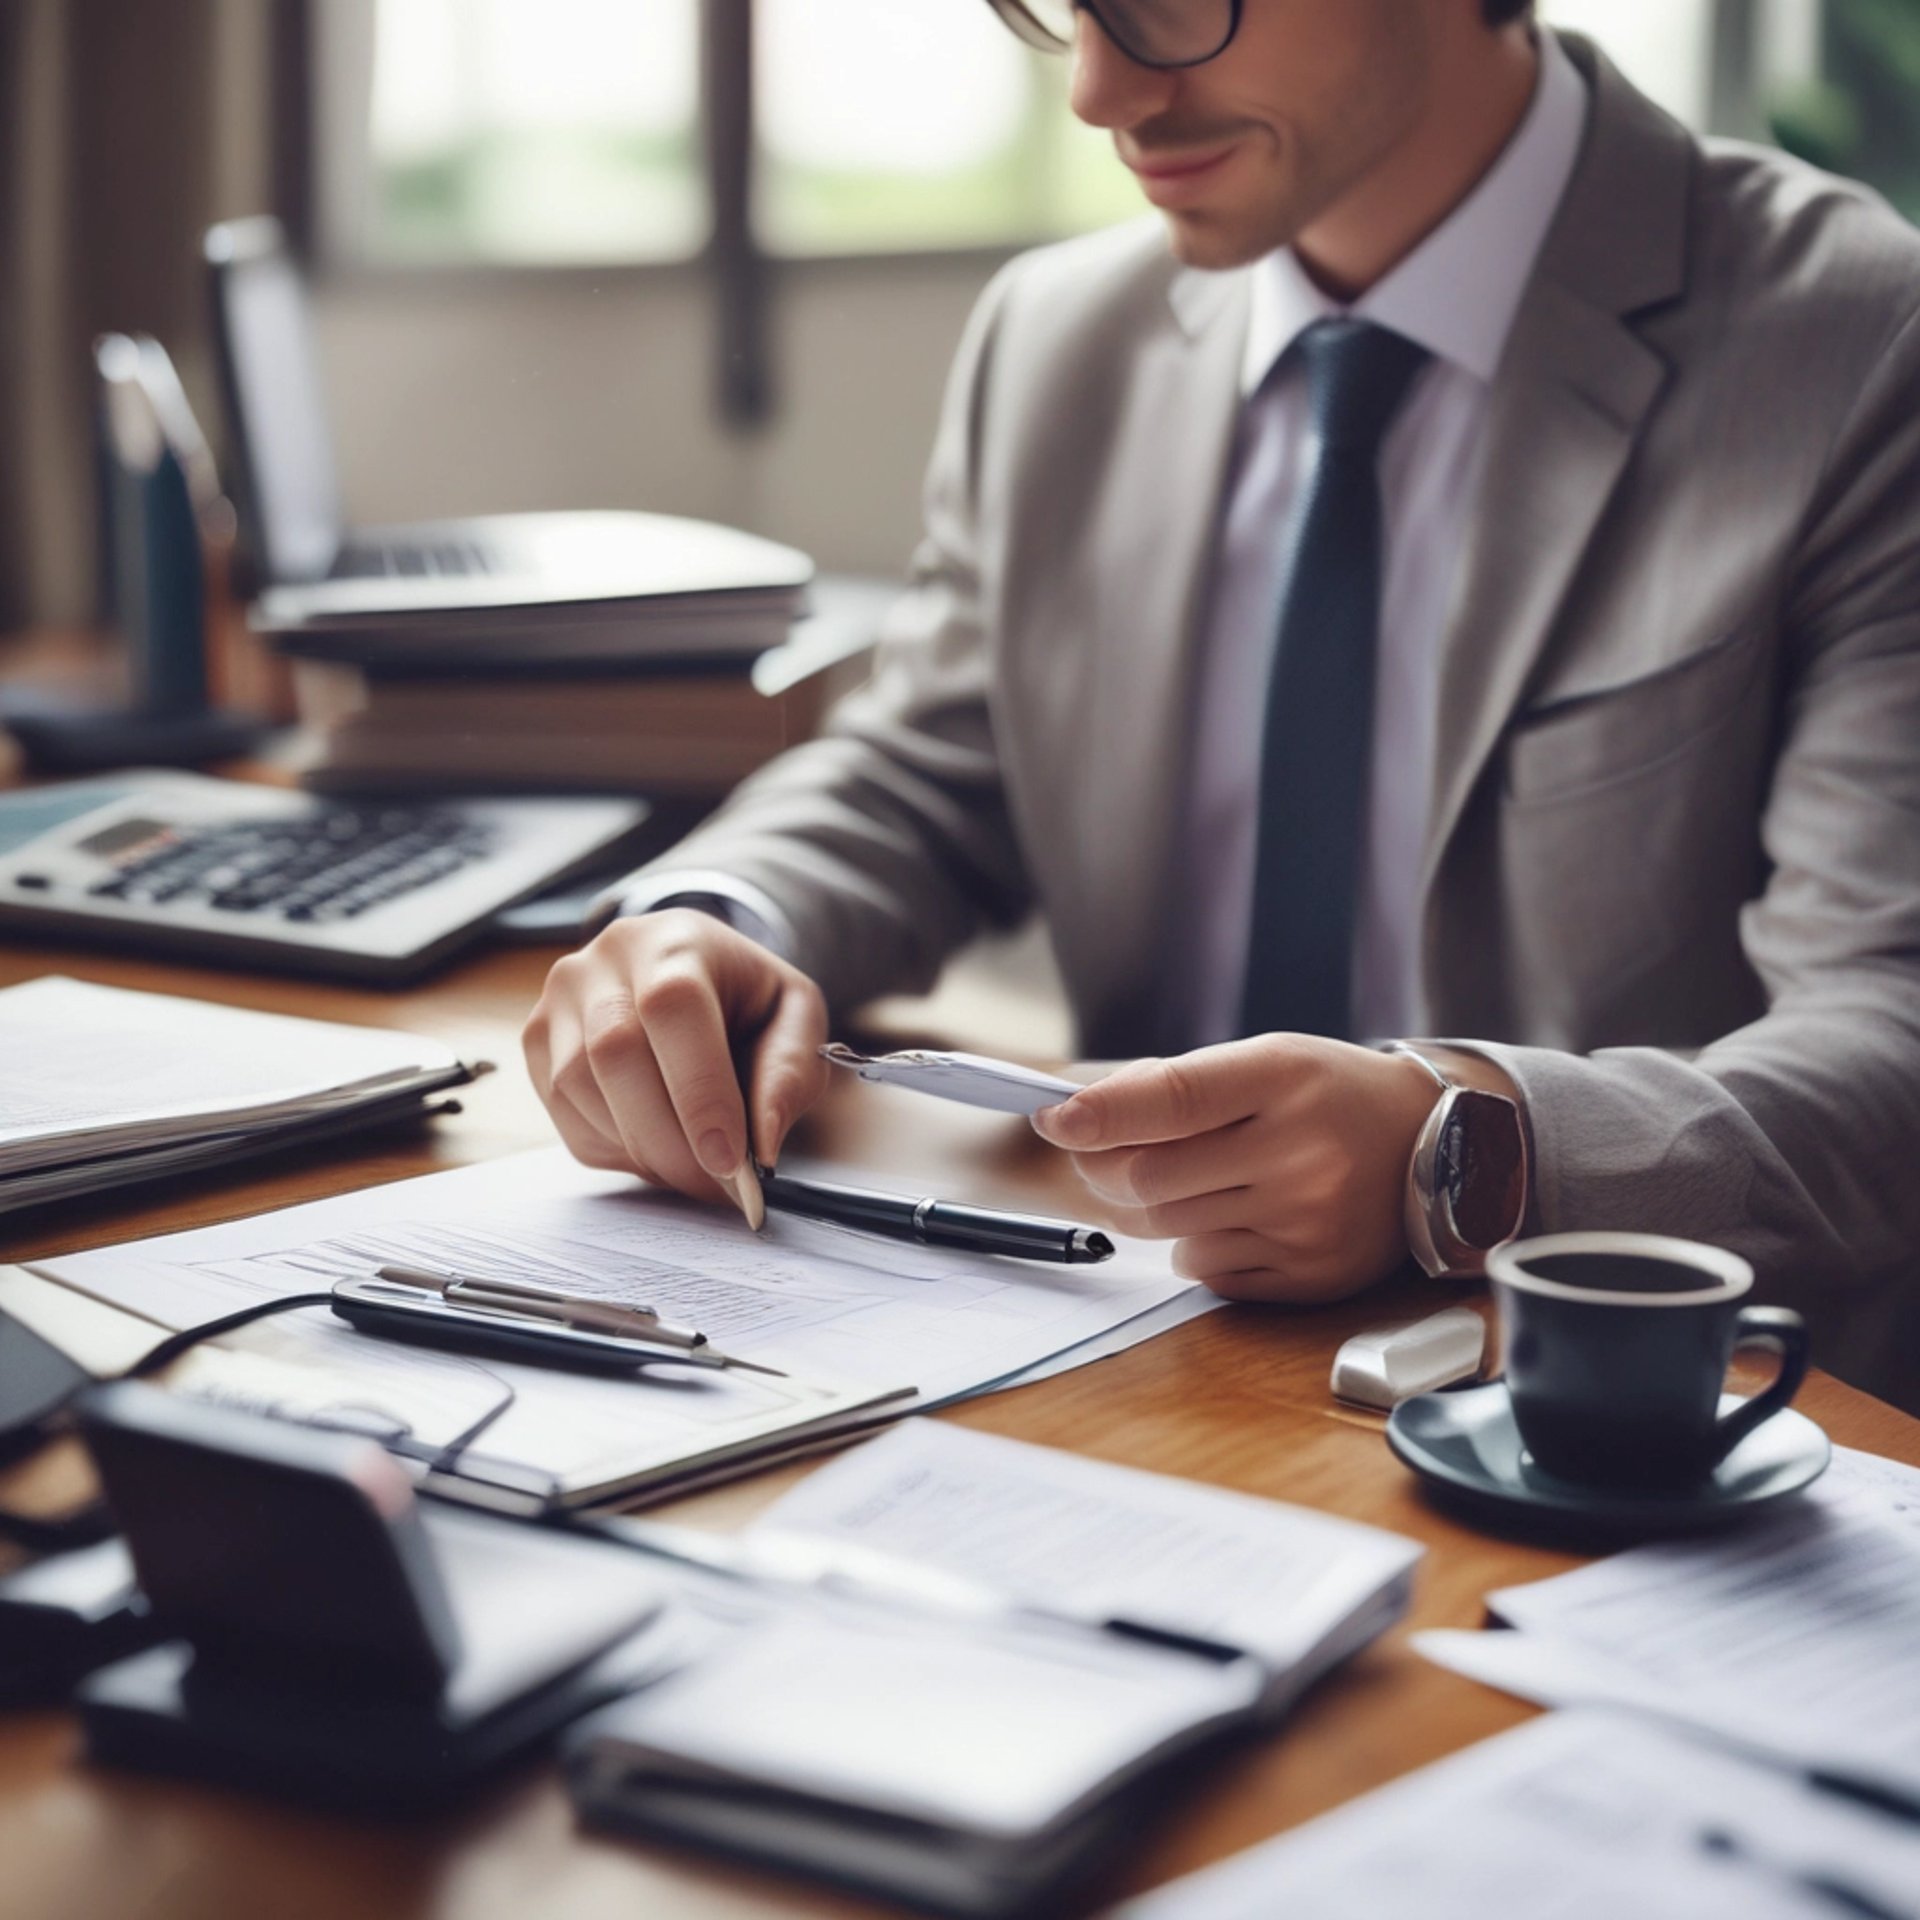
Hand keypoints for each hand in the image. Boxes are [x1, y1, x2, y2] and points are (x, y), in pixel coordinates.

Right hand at [522, 909, 829, 1199]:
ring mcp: (559, 999)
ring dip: (640, 1149)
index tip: (729, 1160)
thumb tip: (761, 1144)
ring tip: (693, 1167)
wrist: (692, 971)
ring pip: (578, 1088)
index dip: (698, 1091)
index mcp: (675, 941)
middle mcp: (604, 960)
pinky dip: (611, 1147)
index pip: (672, 1008)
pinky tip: (653, 1146)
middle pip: (614, 1054)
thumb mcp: (795, 1018)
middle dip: (670, 1139)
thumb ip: (788, 1073)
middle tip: (718, 1184)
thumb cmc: (745, 997)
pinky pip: (561, 1112)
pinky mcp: (537, 1039)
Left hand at [1030, 1036, 1443, 1302]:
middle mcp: (1300, 1152)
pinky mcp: (1310, 1275)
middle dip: (1107, 1168)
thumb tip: (1077, 1118)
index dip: (1099, 1113)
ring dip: (1150, 1208)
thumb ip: (1175, 1085)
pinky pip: (1206, 1269)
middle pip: (1150, 1177)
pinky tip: (1234, 1215)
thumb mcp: (1266, 1062)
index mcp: (1284, 1078)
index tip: (1053, 1119)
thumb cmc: (1329, 1096)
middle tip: (1103, 1156)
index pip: (1171, 1099)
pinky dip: (1197, 1244)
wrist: (1436, 1148)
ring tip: (1187, 1181)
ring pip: (1168, 1228)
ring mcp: (1307, 1221)